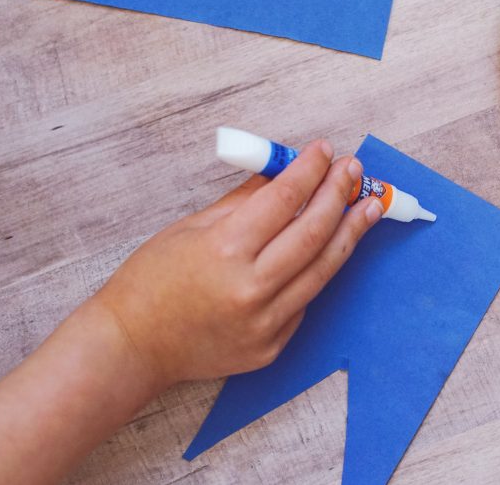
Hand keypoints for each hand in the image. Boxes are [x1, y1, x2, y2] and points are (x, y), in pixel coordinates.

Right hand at [91, 139, 382, 390]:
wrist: (130, 348)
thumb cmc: (150, 282)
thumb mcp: (189, 228)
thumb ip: (243, 202)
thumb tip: (282, 173)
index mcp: (225, 250)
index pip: (284, 200)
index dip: (309, 170)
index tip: (325, 150)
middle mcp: (251, 288)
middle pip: (313, 232)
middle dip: (339, 195)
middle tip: (354, 171)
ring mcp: (265, 322)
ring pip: (323, 269)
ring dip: (350, 233)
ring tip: (369, 207)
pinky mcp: (272, 345)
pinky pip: (305, 299)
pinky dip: (319, 270)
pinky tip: (331, 248)